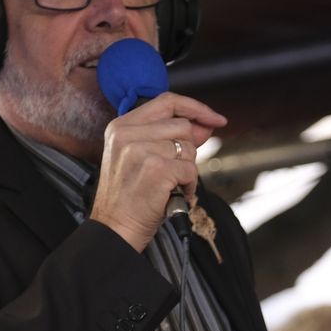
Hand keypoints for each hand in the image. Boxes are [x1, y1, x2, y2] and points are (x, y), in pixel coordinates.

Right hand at [90, 92, 226, 250]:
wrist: (115, 228)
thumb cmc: (129, 197)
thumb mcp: (142, 158)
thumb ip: (172, 137)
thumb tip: (206, 125)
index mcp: (121, 126)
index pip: (167, 101)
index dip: (196, 108)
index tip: (215, 119)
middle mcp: (127, 133)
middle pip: (183, 126)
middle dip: (189, 150)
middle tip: (173, 172)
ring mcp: (140, 150)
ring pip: (189, 149)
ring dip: (187, 170)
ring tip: (168, 185)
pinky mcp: (156, 169)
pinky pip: (191, 170)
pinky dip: (189, 186)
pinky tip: (173, 194)